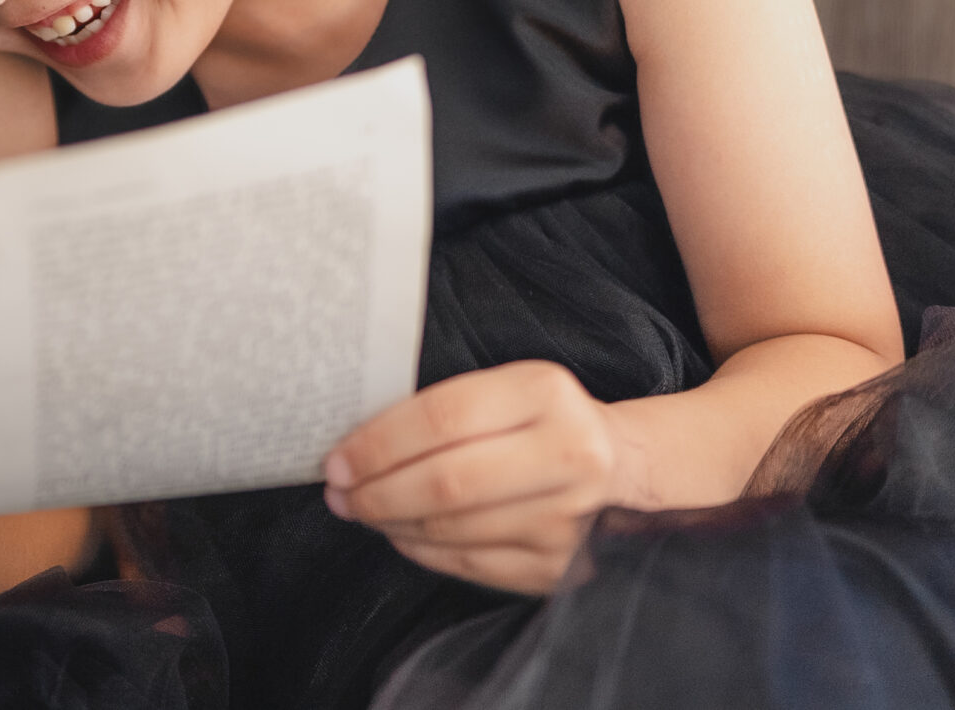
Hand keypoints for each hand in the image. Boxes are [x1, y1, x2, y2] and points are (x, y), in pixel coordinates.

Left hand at [324, 361, 631, 593]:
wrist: (618, 464)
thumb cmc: (535, 419)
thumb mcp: (502, 389)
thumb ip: (441, 410)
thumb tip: (354, 448)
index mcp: (545, 392)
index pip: (442, 418)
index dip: (379, 444)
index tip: (336, 460)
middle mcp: (568, 455)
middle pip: (447, 482)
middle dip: (377, 492)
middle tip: (339, 494)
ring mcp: (570, 517)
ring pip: (455, 528)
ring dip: (393, 523)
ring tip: (363, 510)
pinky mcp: (563, 566)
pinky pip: (472, 564)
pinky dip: (423, 550)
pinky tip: (401, 534)